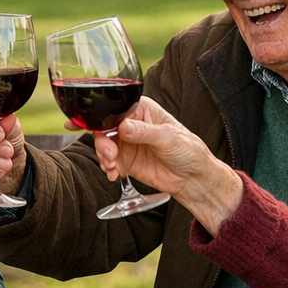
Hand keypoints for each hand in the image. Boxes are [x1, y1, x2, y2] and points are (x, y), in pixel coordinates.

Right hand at [94, 97, 243, 232]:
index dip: (102, 120)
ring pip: (104, 145)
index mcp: (141, 110)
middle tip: (109, 155)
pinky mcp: (126, 160)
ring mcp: (127, 143)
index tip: (95, 131)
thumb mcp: (167, 138)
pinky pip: (108, 161)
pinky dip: (106, 167)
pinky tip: (112, 174)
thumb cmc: (188, 151)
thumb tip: (123, 127)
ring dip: (103, 156)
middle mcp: (131, 124)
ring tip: (112, 166)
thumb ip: (144, 132)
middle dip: (102, 143)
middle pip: (104, 128)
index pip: (115, 110)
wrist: (193, 178)